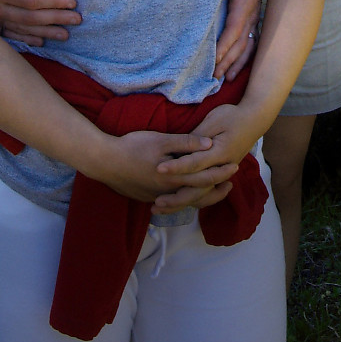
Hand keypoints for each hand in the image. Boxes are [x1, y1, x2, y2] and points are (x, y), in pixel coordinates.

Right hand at [0, 0, 79, 45]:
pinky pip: (11, 35)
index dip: (53, 2)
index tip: (72, 2)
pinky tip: (42, 42)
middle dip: (56, 19)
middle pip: (30, 18)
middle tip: (77, 19)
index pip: (31, 0)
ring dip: (46, 32)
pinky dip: (28, 39)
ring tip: (66, 34)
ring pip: (23, 29)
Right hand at [93, 127, 239, 211]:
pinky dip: (185, 198)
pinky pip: (172, 201)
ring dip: (201, 195)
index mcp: (175, 177)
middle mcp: (169, 192)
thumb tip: (209, 144)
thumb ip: (186, 144)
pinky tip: (185, 193)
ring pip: (186, 201)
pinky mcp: (147, 197)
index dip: (221, 173)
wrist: (105, 163)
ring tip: (212, 190)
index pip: (205, 178)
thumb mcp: (161, 140)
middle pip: (198, 194)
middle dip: (216, 188)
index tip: (235, 167)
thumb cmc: (133, 147)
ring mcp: (157, 196)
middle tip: (230, 183)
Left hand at [214, 0, 267, 78]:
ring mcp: (254, 17)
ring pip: (247, 46)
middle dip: (227, 61)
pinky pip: (251, 42)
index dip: (224, 46)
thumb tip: (215, 1)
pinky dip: (244, 59)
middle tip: (212, 78)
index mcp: (246, 0)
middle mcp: (252, 13)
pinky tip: (235, 70)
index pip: (234, 29)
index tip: (213, 61)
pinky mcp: (253, 18)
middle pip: (241, 43)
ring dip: (235, 63)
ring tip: (223, 79)